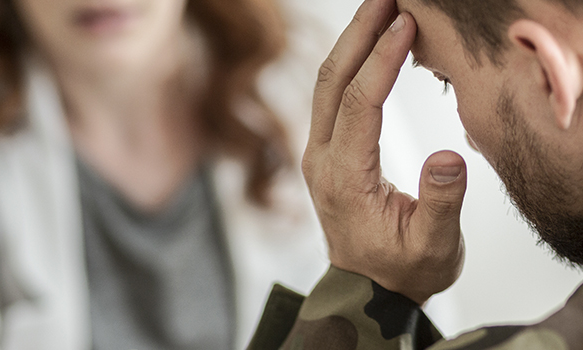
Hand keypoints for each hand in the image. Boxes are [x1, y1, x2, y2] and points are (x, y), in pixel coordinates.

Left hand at [302, 0, 466, 304]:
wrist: (368, 288)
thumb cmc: (401, 269)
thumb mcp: (432, 246)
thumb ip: (440, 202)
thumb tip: (449, 157)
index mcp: (345, 179)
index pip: (359, 105)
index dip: (381, 61)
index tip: (404, 24)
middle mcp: (322, 160)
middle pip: (332, 83)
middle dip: (358, 36)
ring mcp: (319, 154)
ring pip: (327, 86)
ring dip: (351, 45)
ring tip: (379, 11)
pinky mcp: (325, 152)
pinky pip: (332, 99)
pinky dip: (351, 67)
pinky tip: (370, 48)